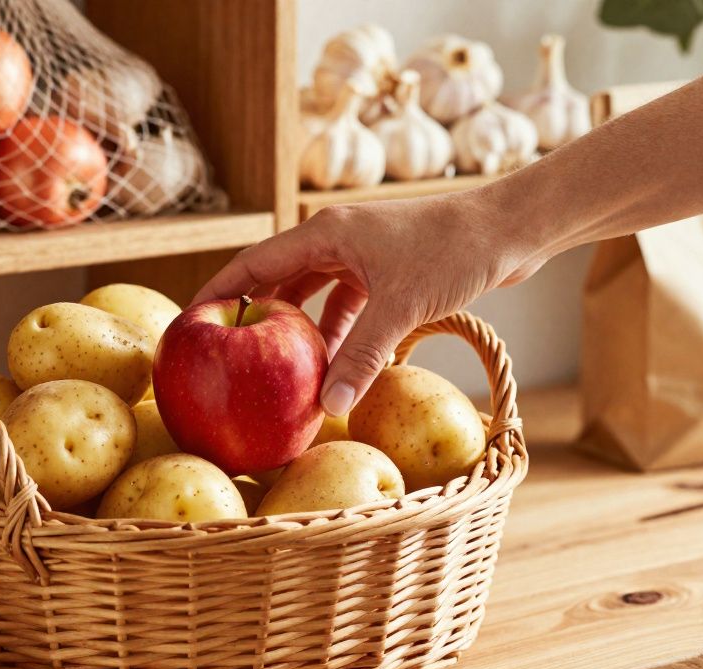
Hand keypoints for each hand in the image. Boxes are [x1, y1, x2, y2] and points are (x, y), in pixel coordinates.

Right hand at [193, 192, 540, 415]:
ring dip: (302, 332)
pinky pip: (349, 305)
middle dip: (258, 319)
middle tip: (231, 357)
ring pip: (316, 296)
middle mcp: (337, 239)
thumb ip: (361, 356)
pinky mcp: (389, 272)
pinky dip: (340, 333)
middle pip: (280, 280)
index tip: (190, 322)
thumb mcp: (400, 306)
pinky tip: (337, 366)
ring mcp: (363, 255)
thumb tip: (325, 406)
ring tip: (280, 371)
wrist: (512, 228)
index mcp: (325, 232)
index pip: (254, 264)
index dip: (220, 293)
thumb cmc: (455, 251)